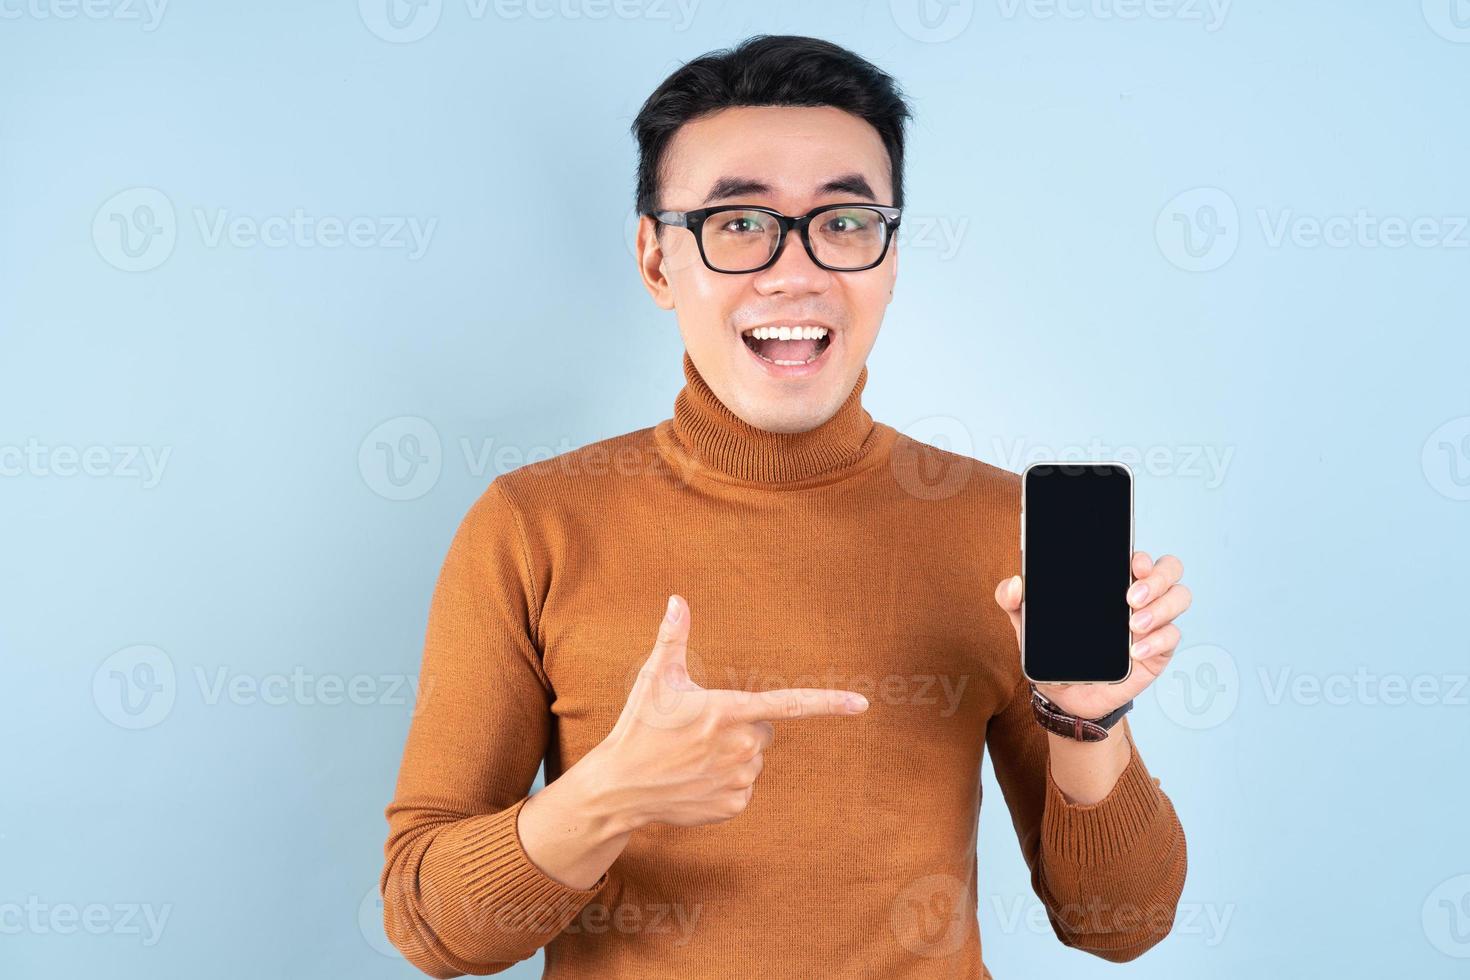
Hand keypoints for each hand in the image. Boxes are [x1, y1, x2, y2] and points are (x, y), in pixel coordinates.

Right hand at [589, 594, 869, 830]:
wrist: (620, 787)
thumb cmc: (639, 726)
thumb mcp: (655, 679)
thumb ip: (673, 637)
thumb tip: (676, 598)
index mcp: (727, 711)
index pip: (788, 704)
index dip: (828, 703)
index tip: (862, 704)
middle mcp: (740, 746)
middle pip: (763, 731)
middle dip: (740, 727)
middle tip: (700, 732)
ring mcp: (738, 779)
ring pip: (753, 760)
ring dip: (731, 756)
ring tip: (692, 758)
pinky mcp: (734, 806)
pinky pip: (743, 787)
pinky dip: (724, 783)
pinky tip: (695, 780)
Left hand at [993, 551, 1191, 719]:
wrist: (1065, 695)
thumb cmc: (1054, 650)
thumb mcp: (1028, 625)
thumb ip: (1012, 601)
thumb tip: (1014, 584)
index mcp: (1112, 581)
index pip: (1139, 555)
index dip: (1143, 555)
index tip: (1133, 563)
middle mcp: (1139, 595)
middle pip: (1169, 570)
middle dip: (1156, 578)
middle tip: (1130, 598)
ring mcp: (1153, 622)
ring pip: (1179, 598)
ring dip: (1161, 608)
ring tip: (1133, 626)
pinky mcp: (1158, 650)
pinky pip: (1172, 637)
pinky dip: (1157, 641)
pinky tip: (1135, 651)